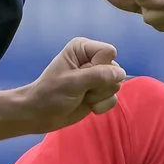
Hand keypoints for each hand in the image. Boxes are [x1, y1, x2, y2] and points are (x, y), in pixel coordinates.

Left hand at [12, 38, 126, 132]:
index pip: (108, 52)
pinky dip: (101, 105)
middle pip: (115, 70)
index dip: (100, 67)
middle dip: (99, 85)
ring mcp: (98, 76)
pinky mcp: (100, 92)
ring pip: (116, 85)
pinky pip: (114, 98)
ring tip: (82, 97)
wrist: (41, 115)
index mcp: (83, 48)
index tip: (81, 76)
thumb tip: (121, 74)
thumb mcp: (72, 83)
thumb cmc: (51, 94)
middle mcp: (93, 59)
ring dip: (99, 97)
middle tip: (80, 90)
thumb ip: (98, 76)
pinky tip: (88, 105)